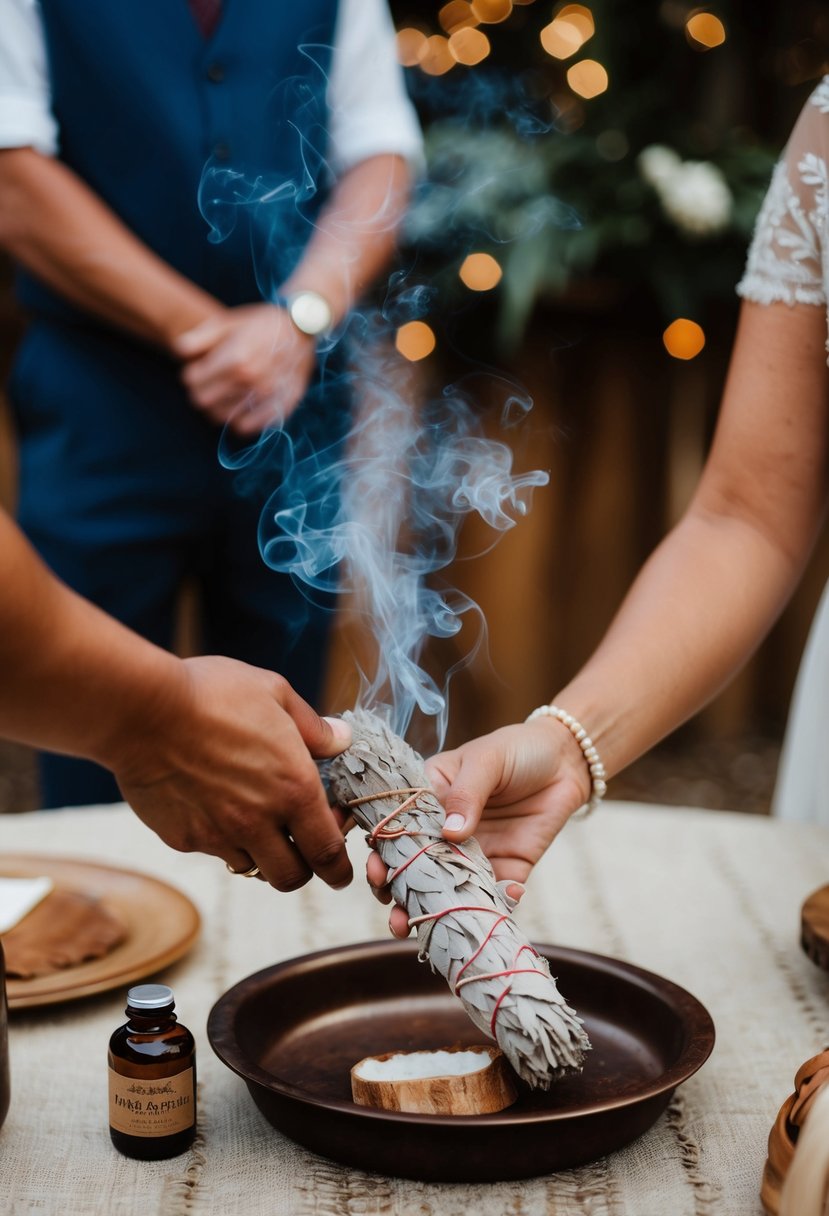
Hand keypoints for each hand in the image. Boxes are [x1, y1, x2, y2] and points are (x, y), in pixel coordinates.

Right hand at [107, 655, 353, 891]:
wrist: (142, 711)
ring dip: (261, 853)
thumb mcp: (274, 693)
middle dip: (302, 869)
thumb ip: (313, 726)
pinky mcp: (184, 837)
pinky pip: (212, 850)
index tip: (338, 867)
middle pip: (292, 878)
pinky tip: (215, 806)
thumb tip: (341, 740)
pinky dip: (222, 840)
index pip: (328, 852)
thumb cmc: (211, 694)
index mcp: (294, 788)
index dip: (338, 868)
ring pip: (252, 868)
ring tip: (256, 820)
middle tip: (300, 848)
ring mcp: (218, 833)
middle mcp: (260, 820)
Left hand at [173, 304, 316, 435]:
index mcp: (234, 358)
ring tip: (224, 393)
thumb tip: (179, 353)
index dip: (190, 374)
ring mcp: (265, 397)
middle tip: (209, 382)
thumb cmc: (262, 323)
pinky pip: (246, 427)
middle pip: (202, 402)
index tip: (199, 369)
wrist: (303, 329)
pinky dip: (237, 421)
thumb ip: (200, 337)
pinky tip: (239, 408)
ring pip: (220, 417)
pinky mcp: (279, 407)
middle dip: (200, 391)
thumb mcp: (229, 321)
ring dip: (216, 407)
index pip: (190, 380)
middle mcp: (249, 381)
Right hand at [365, 720, 590, 935]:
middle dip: (401, 893)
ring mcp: (474, 854)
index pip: (398, 827)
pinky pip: (496, 897)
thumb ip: (466, 793)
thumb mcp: (486, 760)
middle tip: (396, 912)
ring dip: (436, 912)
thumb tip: (450, 833)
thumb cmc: (516, 748)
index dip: (384, 850)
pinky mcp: (508, 868)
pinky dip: (494, 907)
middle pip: (416, 866)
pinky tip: (499, 904)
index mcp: (429, 798)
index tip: (377, 870)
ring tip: (424, 928)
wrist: (566, 759)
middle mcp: (445, 832)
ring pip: (448, 890)